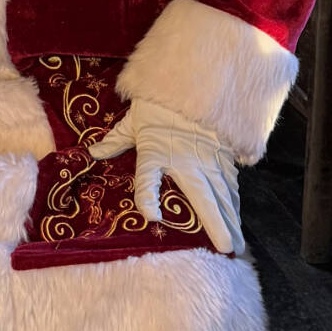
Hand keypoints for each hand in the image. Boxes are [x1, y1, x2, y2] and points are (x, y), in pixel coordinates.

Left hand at [91, 99, 243, 252]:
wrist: (188, 81)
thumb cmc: (158, 107)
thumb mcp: (132, 123)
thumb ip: (115, 141)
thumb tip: (93, 152)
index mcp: (158, 152)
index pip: (148, 177)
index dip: (148, 196)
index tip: (152, 217)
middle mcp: (187, 160)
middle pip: (204, 197)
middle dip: (217, 224)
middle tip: (227, 249)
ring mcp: (209, 158)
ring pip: (223, 193)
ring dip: (231, 219)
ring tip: (238, 243)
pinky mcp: (223, 154)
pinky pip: (231, 181)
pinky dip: (234, 200)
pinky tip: (237, 215)